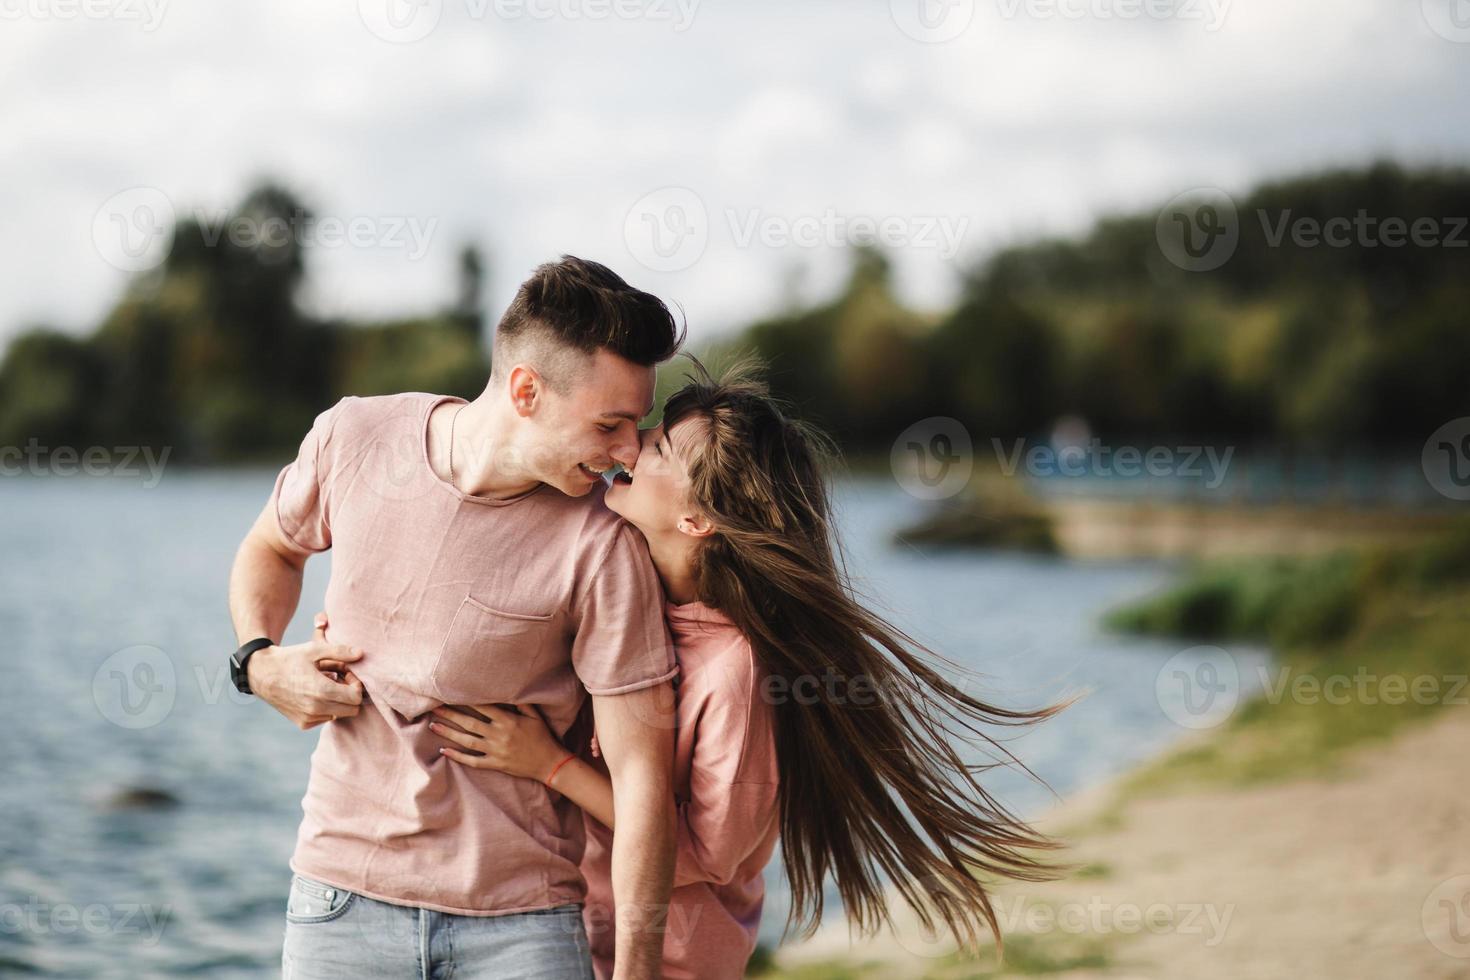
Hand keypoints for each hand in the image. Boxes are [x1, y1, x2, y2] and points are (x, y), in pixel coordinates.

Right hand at [247, 613, 364, 730]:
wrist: (261, 674)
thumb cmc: (290, 659)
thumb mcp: (314, 650)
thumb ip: (340, 651)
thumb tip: (362, 654)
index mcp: (321, 691)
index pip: (356, 698)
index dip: (356, 684)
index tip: (346, 673)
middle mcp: (316, 709)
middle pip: (352, 709)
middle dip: (350, 694)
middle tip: (339, 678)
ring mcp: (309, 718)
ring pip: (339, 714)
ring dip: (338, 701)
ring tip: (325, 683)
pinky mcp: (303, 723)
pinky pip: (325, 718)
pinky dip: (326, 707)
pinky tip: (315, 693)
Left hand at [428, 702, 567, 782]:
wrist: (549, 763)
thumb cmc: (543, 737)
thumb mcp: (536, 717)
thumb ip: (521, 704)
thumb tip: (508, 691)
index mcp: (508, 721)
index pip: (483, 707)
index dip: (466, 700)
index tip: (453, 694)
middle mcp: (499, 735)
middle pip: (469, 722)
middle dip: (451, 714)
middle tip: (435, 707)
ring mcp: (495, 750)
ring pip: (467, 741)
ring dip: (449, 733)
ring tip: (433, 726)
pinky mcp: (494, 764)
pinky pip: (472, 760)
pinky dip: (457, 756)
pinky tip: (444, 750)